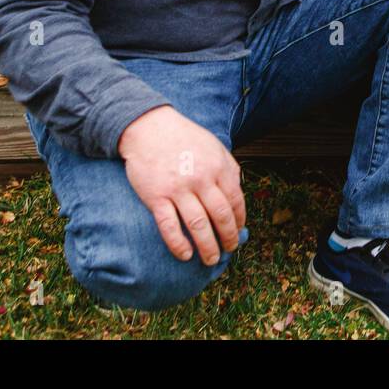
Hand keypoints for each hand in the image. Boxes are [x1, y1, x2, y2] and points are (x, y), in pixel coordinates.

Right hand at [118, 105, 245, 264]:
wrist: (149, 128)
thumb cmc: (184, 138)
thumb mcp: (214, 146)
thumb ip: (229, 168)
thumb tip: (239, 191)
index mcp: (218, 167)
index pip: (235, 201)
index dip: (239, 221)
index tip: (238, 232)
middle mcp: (201, 179)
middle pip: (221, 216)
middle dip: (228, 238)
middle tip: (229, 250)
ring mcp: (178, 189)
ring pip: (198, 225)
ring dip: (207, 247)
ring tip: (210, 260)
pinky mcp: (156, 197)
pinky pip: (169, 226)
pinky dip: (179, 244)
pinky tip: (185, 255)